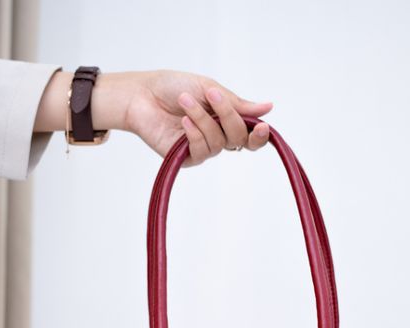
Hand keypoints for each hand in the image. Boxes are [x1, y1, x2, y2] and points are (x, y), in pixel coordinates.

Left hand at [34, 69, 272, 165]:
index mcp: (225, 119)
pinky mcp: (186, 158)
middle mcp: (217, 137)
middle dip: (228, 116)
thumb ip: (237, 104)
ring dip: (204, 119)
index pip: (249, 135)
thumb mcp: (210, 88)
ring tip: (185, 102)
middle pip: (238, 138)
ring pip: (219, 143)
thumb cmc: (173, 87)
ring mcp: (202, 149)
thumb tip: (268, 107)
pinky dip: (194, 133)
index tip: (262, 127)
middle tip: (212, 95)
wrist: (142, 94)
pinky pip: (201, 150)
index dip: (259, 136)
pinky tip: (183, 121)